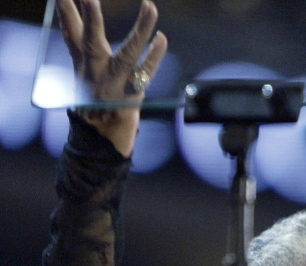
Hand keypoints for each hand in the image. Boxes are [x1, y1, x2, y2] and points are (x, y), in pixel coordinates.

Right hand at [57, 0, 167, 155]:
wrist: (101, 136)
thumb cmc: (93, 101)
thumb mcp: (81, 73)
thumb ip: (81, 48)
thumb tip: (73, 20)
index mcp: (81, 63)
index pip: (71, 32)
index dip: (66, 11)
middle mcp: (96, 70)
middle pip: (91, 40)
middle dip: (91, 18)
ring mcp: (116, 81)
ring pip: (129, 53)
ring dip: (140, 29)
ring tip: (149, 6)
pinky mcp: (134, 92)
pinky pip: (148, 71)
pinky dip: (155, 54)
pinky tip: (162, 37)